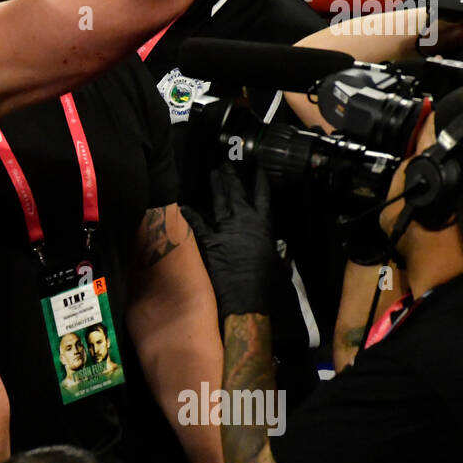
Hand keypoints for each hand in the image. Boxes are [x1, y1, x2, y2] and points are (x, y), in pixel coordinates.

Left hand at [182, 164, 275, 318]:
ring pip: (219, 201)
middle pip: (236, 193)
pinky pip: (198, 224)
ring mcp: (225, 230)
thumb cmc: (268, 284)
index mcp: (263, 226)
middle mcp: (244, 222)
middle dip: (231, 177)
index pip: (263, 197)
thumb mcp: (277, 263)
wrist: (249, 298)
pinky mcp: (209, 242)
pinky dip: (190, 214)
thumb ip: (274, 253)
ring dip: (215, 187)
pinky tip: (183, 206)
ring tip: (213, 174)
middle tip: (225, 165)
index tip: (258, 168)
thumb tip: (278, 254)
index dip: (260, 181)